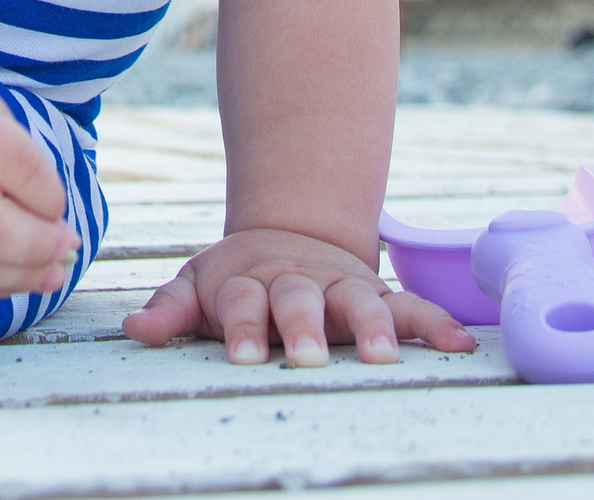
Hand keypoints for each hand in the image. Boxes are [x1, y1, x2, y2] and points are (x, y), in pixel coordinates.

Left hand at [120, 227, 475, 365]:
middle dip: (304, 326)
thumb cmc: (236, 282)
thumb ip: (171, 310)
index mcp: (250, 283)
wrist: (286, 237)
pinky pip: (410, 307)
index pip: (244, 302)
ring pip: (359, 301)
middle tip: (307, 355)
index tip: (244, 356)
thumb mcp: (197, 287)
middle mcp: (299, 283)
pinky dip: (435, 323)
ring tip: (384, 355)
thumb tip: (133, 330)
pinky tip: (460, 345)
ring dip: (372, 326)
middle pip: (301, 300)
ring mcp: (341, 286)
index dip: (245, 327)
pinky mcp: (378, 295)